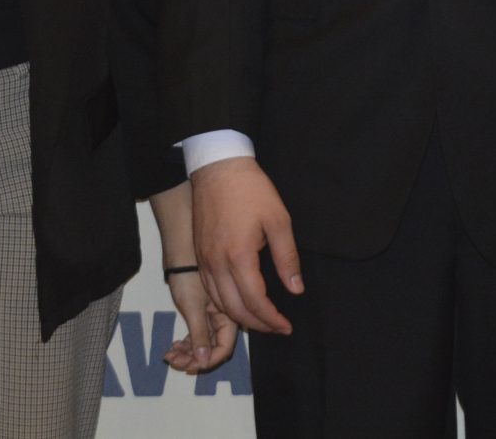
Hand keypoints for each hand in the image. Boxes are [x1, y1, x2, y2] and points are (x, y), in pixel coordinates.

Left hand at [161, 272, 237, 372]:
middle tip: (174, 361)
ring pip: (202, 343)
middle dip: (194, 359)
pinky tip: (173, 346)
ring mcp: (210, 316)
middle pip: (212, 348)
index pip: (223, 348)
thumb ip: (200, 335)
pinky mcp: (200, 312)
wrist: (179, 252)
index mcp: (227, 315)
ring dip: (187, 353)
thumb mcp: (193, 308)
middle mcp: (222, 318)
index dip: (207, 361)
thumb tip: (203, 362)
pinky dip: (185, 343)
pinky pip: (196, 335)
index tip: (189, 366)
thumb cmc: (188, 276)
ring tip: (170, 355)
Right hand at [191, 156, 302, 335]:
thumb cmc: (250, 190)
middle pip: (235, 310)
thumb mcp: (278, 220)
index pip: (255, 302)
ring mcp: (205, 261)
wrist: (218, 169)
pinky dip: (224, 304)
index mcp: (239, 257)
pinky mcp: (199, 255)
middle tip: (276, 327)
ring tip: (261, 319)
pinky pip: (210, 290)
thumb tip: (296, 289)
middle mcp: (217, 264)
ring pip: (219, 304)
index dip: (272, 320)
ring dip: (240, 318)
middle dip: (258, 325)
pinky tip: (238, 302)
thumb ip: (287, 258)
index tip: (286, 326)